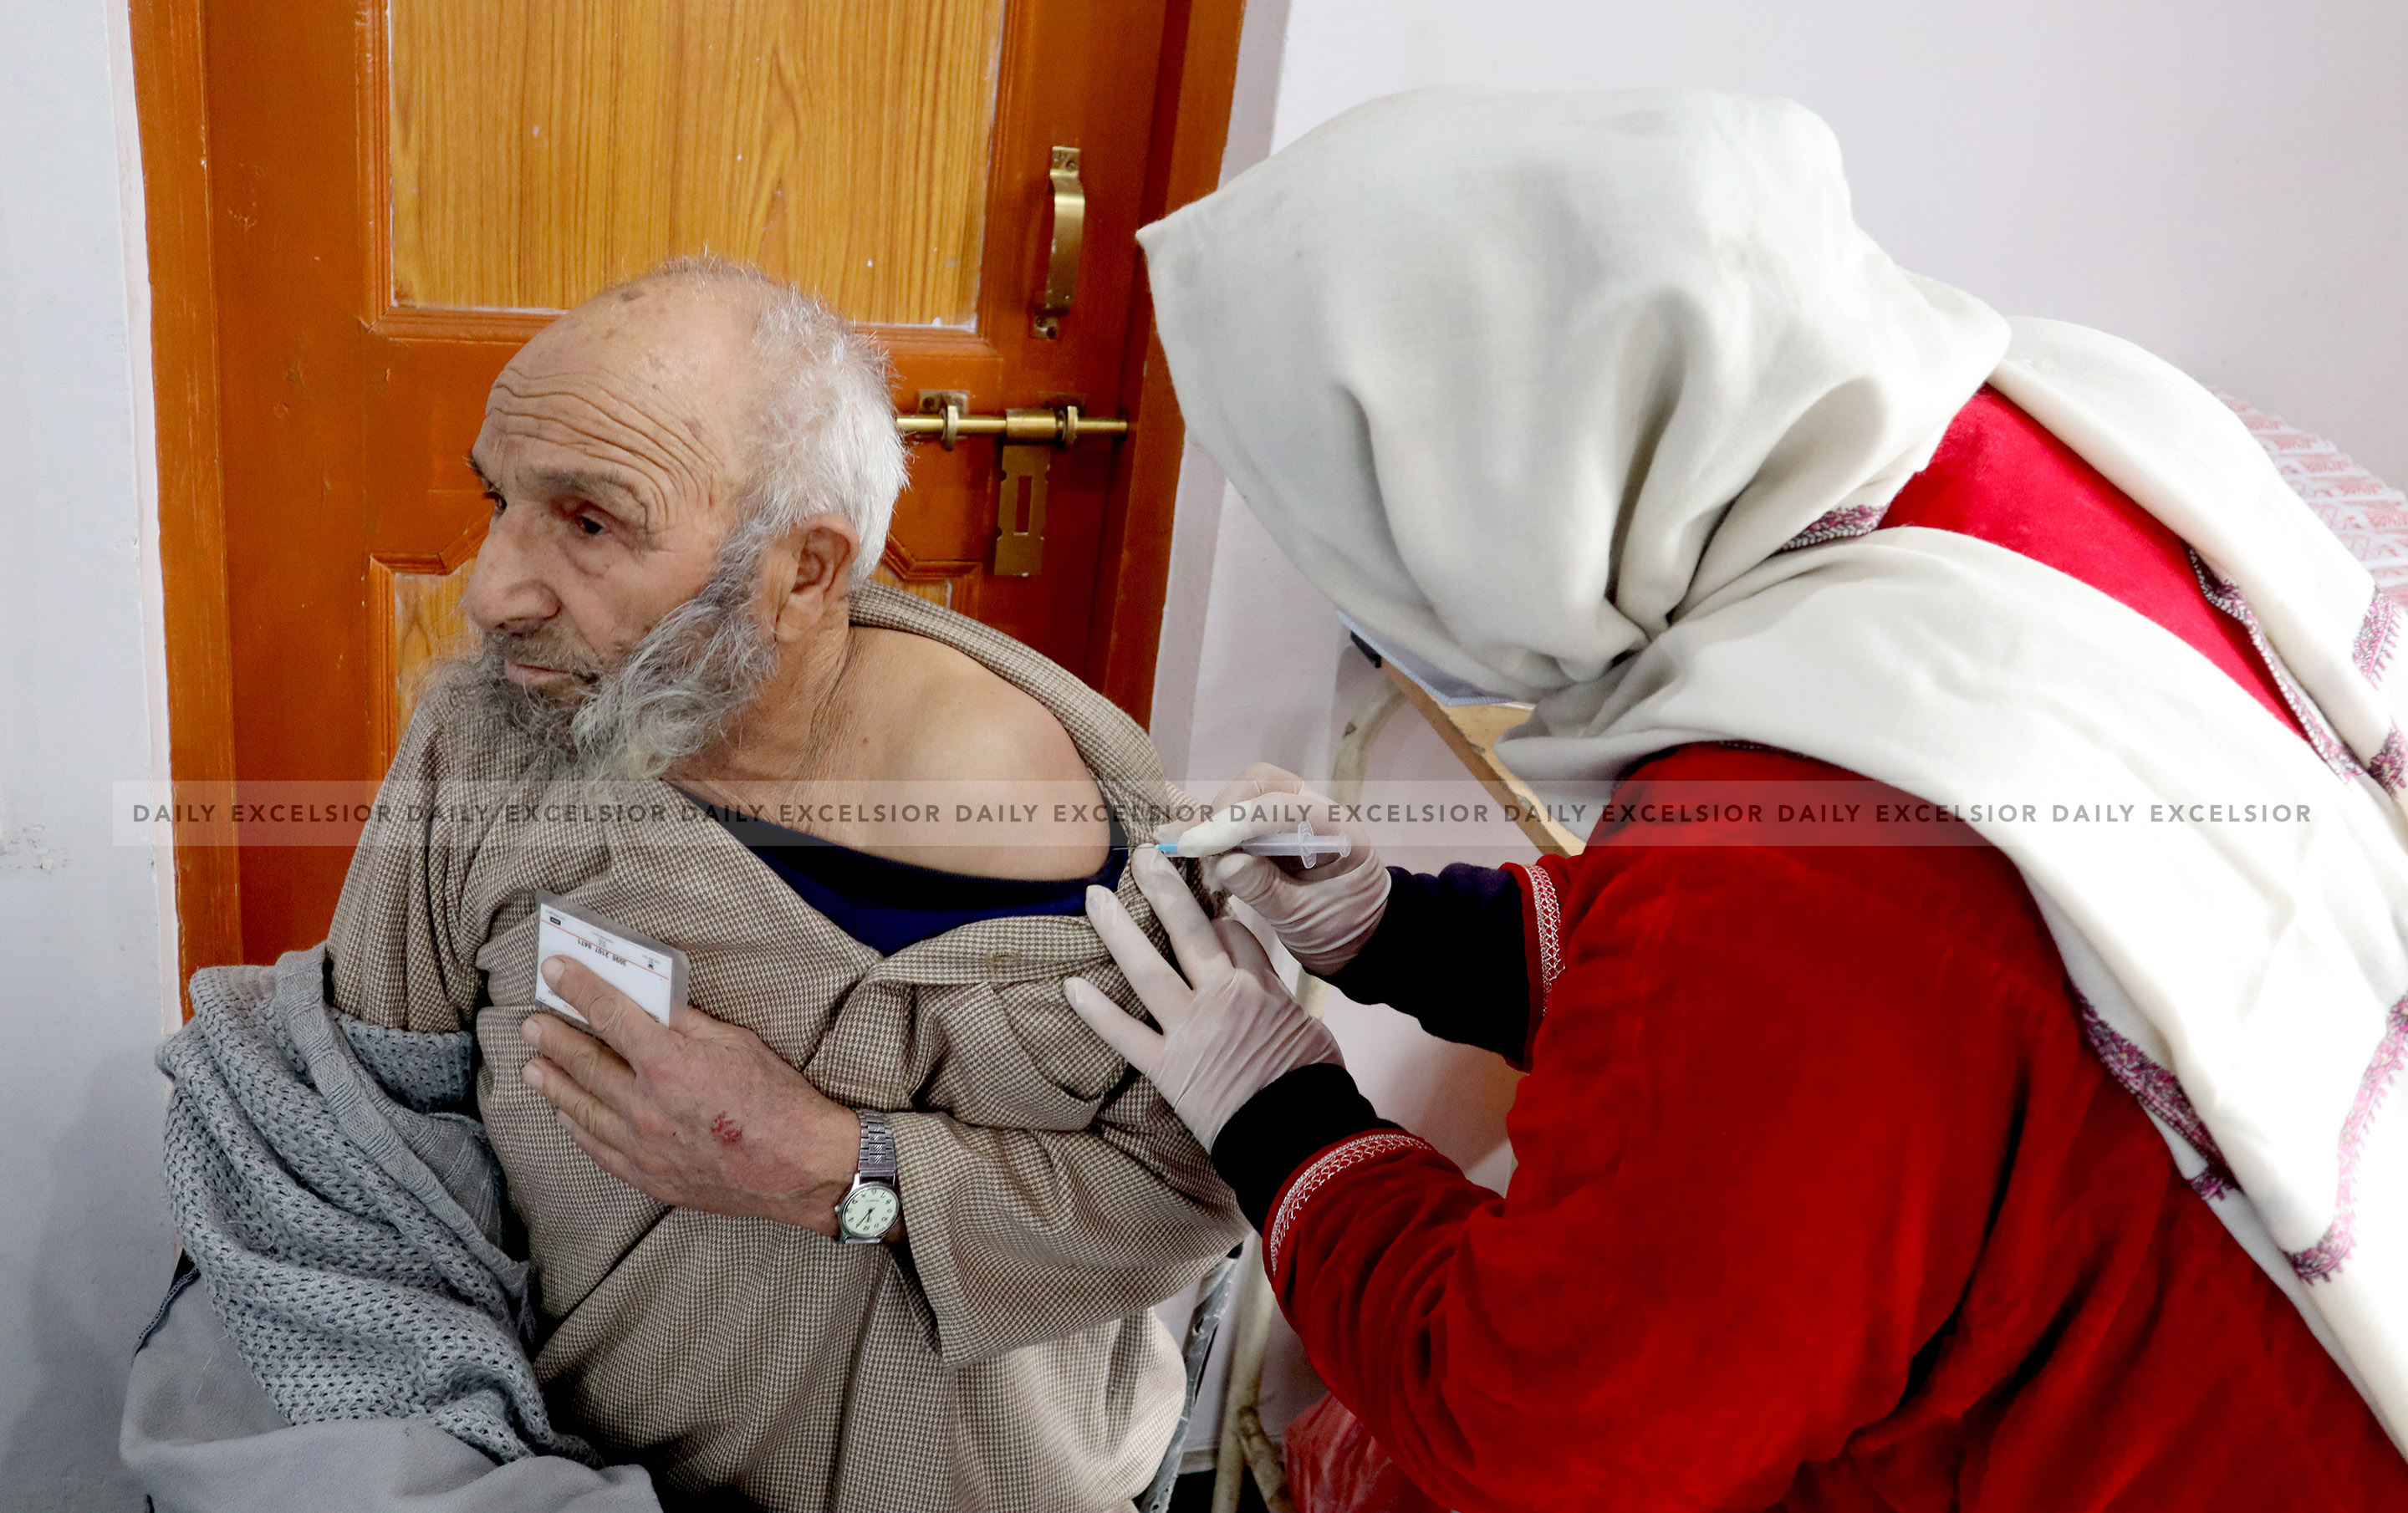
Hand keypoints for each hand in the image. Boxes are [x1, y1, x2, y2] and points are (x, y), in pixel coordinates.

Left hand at [520, 958, 866, 1238]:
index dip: (578, 988)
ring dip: (553, 1084)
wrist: (799, 1168)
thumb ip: (688, 1023)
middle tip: (532, 1025)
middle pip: (584, 1063)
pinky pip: (597, 1149)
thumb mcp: (737, 1043)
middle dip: (554, 1038)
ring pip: (580, 1108)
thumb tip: (652, 1003)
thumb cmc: (778, 1101)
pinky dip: (575, 1129)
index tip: (555, 972)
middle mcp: (645, 1105)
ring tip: (533, 1068)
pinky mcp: (648, 1175)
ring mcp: (642, 1145)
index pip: (609, 1015)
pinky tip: (564, 1116)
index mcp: (668, 1063)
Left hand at [1065, 846, 1341, 1148]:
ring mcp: (1190, 1031)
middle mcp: (1220, 998)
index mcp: (1260, 988)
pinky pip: (1124, 1035)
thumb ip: (1279, 1001)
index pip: (1234, 935)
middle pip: (1189, 931)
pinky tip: (1071, 985)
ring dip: (1118, 931)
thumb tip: (1269, 992)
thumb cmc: (1312, 1089)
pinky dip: (1096, 1011)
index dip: (1218, 914)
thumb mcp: (1309, 1029)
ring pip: (1147, 970)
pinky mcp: (1167, 1069)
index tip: (1203, 902)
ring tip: (1094, 897)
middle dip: (1164, 888)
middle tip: (1143, 855)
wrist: (1299, 1136)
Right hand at [1164, 764, 1390, 974]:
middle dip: (1223, 811)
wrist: (1354, 935)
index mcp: (1338, 829)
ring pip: (1244, 793)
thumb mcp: (1305, 920)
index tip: (1200, 845)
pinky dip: (1213, 829)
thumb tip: (1225, 863)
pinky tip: (1191, 849)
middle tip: (1196, 849)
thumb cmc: (1338, 927)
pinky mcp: (1271, 827)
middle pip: (1260, 784)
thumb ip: (1268, 891)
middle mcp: (1315, 808)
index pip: (1283, 806)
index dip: (1238, 822)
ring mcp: (1292, 813)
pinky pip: (1236, 815)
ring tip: (1192, 854)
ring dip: (1215, 819)